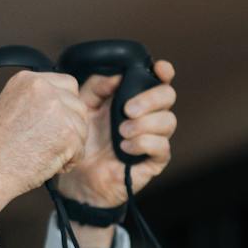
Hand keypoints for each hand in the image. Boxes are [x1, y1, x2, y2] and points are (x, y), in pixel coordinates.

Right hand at [0, 70, 90, 214]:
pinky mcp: (67, 133)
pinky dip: (70, 160)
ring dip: (71, 144)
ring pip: (82, 126)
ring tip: (48, 154)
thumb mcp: (2, 107)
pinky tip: (51, 164)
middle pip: (77, 104)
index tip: (57, 121)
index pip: (67, 85)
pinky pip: (81, 147)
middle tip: (53, 141)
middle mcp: (44, 89)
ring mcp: (57, 110)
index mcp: (29, 80)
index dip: (65, 106)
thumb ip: (28, 99)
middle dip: (70, 125)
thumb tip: (40, 102)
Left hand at [53, 59, 175, 206]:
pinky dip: (144, 143)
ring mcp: (154, 138)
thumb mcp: (83, 108)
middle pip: (168, 96)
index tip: (159, 69)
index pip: (158, 81)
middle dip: (151, 99)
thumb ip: (97, 88)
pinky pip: (163, 147)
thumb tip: (116, 76)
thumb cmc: (84, 141)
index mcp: (134, 99)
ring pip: (168, 121)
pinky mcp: (154, 161)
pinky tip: (125, 147)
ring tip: (121, 132)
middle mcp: (148, 116)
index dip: (164, 72)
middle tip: (127, 110)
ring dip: (144, 124)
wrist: (78, 178)